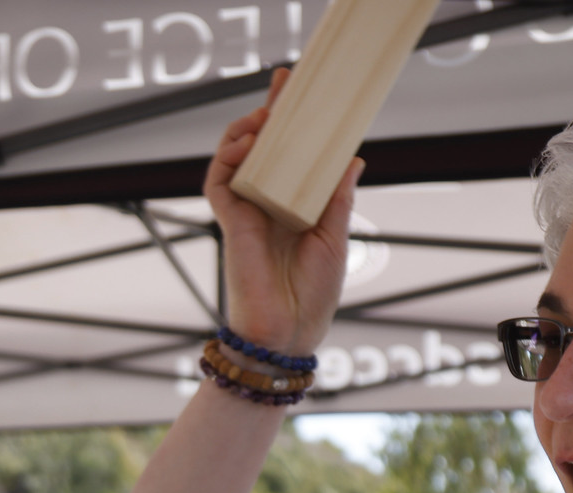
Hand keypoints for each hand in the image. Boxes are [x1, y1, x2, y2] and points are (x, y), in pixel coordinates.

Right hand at [204, 67, 364, 354]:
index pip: (292, 153)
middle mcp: (267, 202)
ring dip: (245, 131)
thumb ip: (338, 197)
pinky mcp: (229, 223)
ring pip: (234, 157)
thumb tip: (354, 157)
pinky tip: (245, 145)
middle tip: (283, 82)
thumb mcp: (335, 237)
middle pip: (262, 146)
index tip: (301, 89)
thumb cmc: (315, 293)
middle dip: (269, 111)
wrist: (289, 330)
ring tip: (264, 116)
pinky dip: (227, 159)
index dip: (293, 122)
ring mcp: (246, 211)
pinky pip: (219, 182)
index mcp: (294, 204)